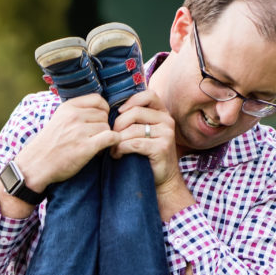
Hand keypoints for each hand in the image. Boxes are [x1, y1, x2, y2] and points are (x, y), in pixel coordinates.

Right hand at [14, 94, 116, 191]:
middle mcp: (74, 117)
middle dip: (102, 126)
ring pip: (107, 127)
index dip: (103, 109)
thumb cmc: (49, 145)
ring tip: (95, 146)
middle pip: (103, 115)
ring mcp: (80, 132)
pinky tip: (108, 147)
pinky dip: (114, 141)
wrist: (36, 165)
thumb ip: (75, 112)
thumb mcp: (58, 119)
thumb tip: (99, 109)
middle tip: (94, 137)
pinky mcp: (85, 147)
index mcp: (68, 107)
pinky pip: (110, 137)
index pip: (97, 99)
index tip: (100, 119)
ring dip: (105, 137)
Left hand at [108, 91, 191, 218]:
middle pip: (135, 113)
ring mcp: (166, 133)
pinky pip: (134, 143)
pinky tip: (117, 155)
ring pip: (132, 129)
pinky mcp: (161, 147)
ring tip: (113, 149)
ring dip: (117, 140)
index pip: (147, 95)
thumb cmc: (147, 155)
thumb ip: (134, 119)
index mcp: (162, 113)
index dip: (130, 101)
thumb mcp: (143, 132)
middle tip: (110, 137)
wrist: (163, 179)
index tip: (119, 112)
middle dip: (117, 125)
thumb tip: (109, 109)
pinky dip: (121, 149)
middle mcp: (166, 120)